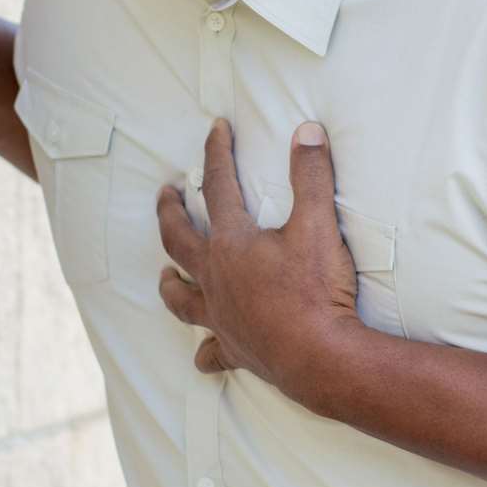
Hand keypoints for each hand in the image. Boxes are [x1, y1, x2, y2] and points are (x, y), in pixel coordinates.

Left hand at [156, 118, 362, 398]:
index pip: (218, 187)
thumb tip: (308, 131)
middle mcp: (215, 279)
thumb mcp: (318, 225)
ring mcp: (220, 317)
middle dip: (170, 212)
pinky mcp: (235, 350)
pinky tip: (203, 354)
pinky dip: (206, 351)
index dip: (217, 153)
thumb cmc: (316, 291)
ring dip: (171, 284)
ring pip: (182, 298)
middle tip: (166, 194)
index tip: (216, 129)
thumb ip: (311, 176)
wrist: (321, 357)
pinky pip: (211, 352)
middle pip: (178, 239)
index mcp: (231, 244)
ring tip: (164, 275)